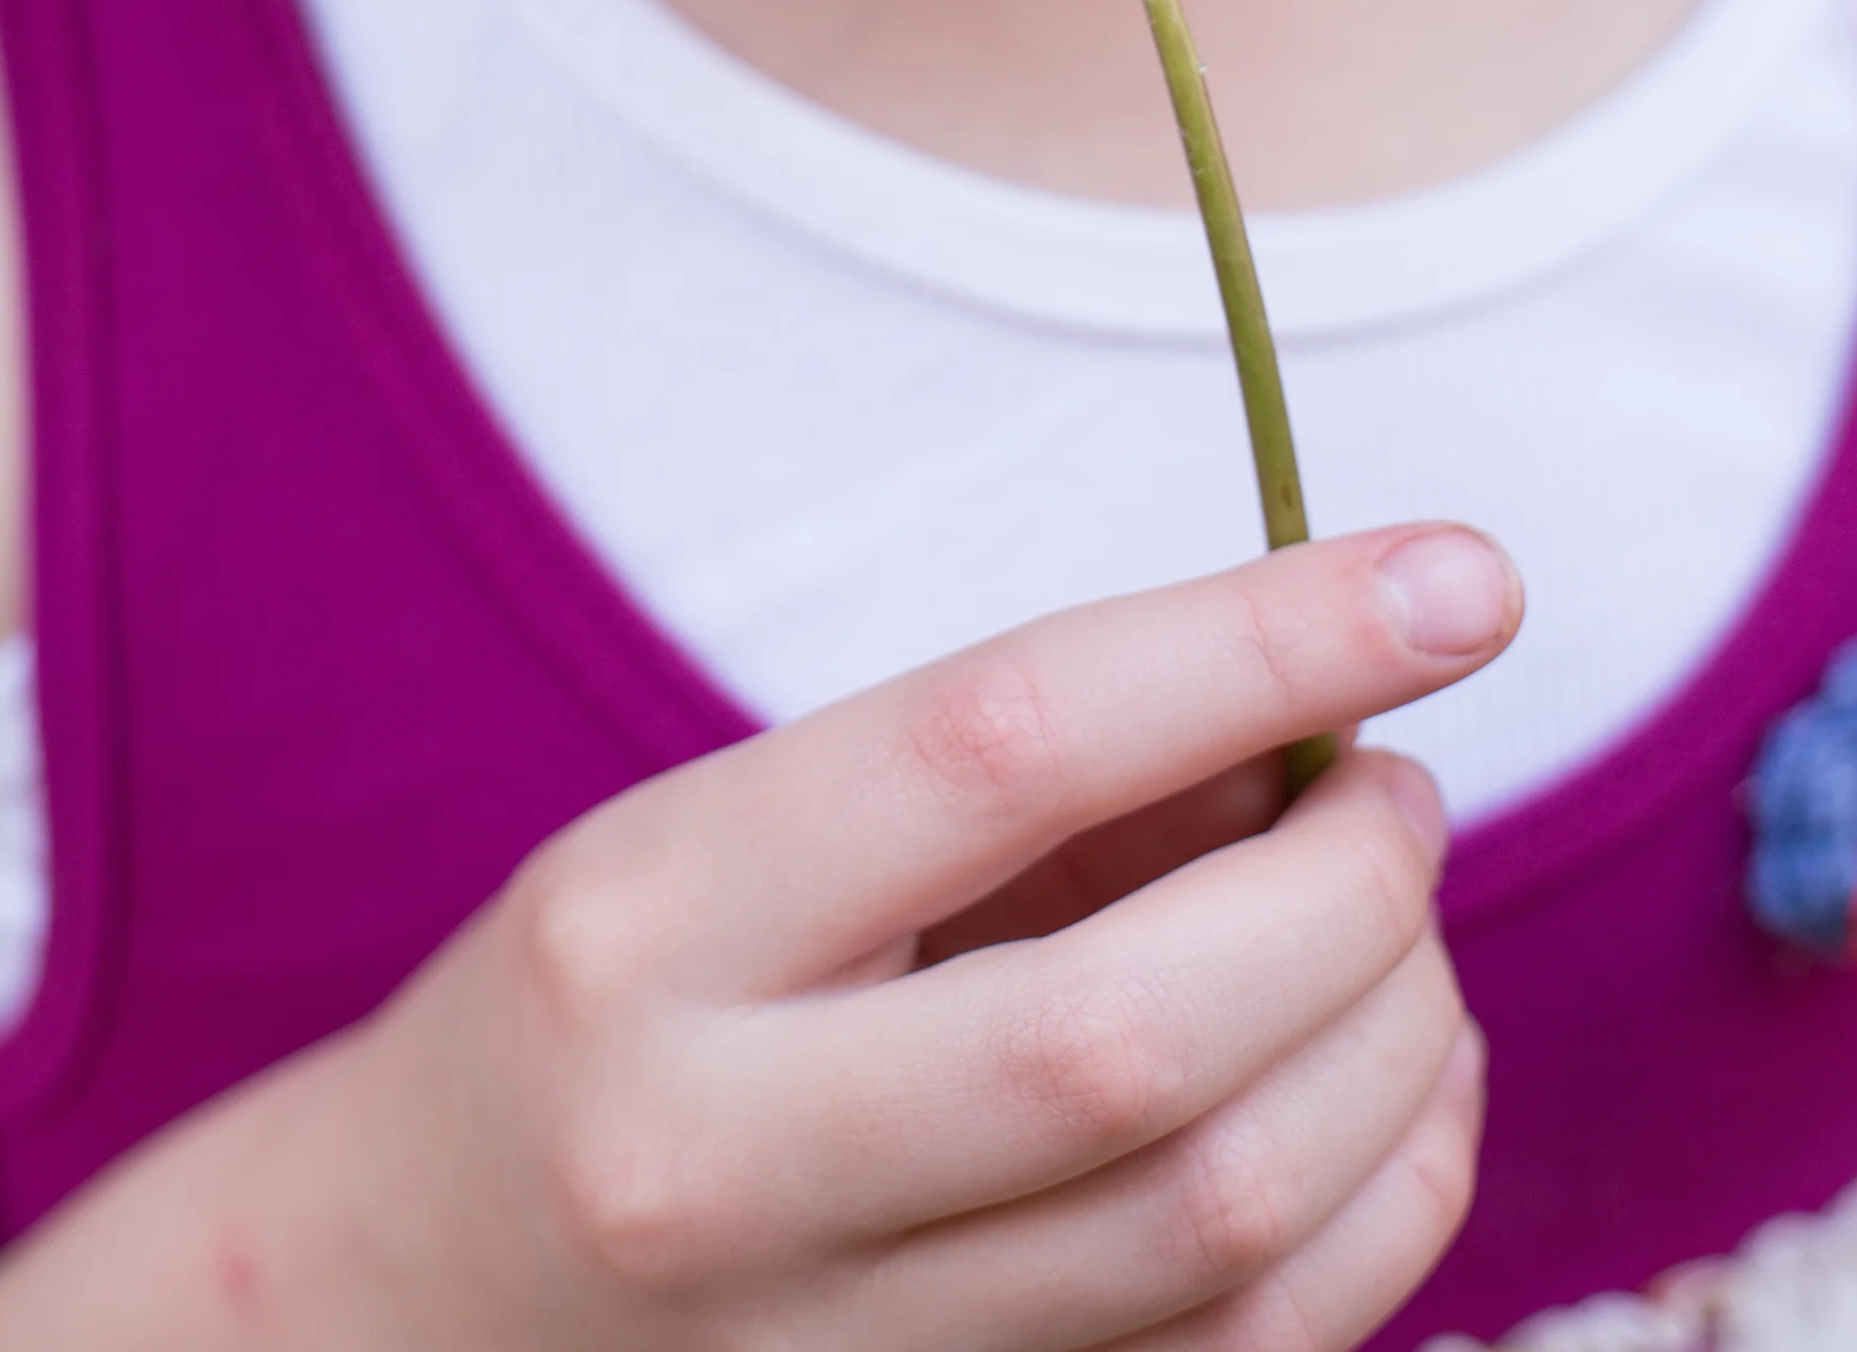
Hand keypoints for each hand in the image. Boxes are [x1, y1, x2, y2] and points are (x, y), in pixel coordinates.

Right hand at [280, 522, 1515, 1350]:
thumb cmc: (597, 1016)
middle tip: (1400, 792)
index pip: (1004, 742)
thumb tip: (1320, 716)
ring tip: (1399, 930)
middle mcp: (723, 1159)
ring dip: (1403, 1046)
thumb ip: (1014, 783)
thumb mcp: (729, 835)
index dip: (1259, 640)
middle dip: (1358, 891)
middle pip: (1150, 1033)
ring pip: (1232, 1220)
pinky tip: (1393, 1087)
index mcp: (647, 929)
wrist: (399, 1312)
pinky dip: (1388, 1204)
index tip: (1457, 577)